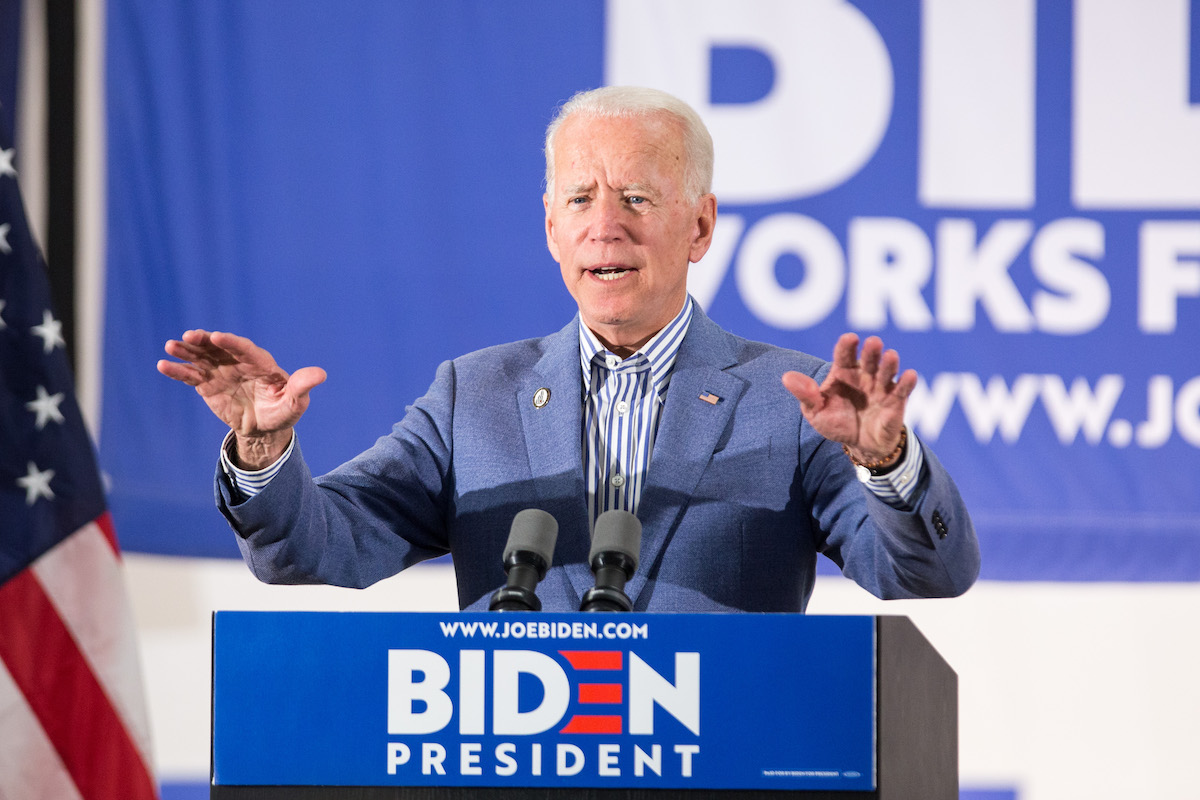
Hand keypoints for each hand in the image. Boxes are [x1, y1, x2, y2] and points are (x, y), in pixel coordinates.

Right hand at [157, 330, 325, 467]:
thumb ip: (302, 386)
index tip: (218, 337)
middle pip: (219, 348)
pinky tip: (163, 365)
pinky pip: (191, 375)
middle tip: (189, 336)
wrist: (264, 427)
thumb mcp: (295, 402)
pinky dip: (178, 371)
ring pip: (202, 357)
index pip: (245, 349)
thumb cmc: (283, 410)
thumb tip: (320, 375)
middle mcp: (238, 362)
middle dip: (205, 341)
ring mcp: (221, 371)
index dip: (232, 343)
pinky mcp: (207, 384)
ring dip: (186, 351)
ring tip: (171, 346)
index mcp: (260, 363)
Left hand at [782, 333, 915, 465]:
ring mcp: (881, 387)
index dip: (847, 346)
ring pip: (886, 371)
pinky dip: (907, 382)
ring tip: (891, 355)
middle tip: (873, 342)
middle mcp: (864, 376)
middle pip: (868, 359)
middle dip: (871, 351)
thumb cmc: (836, 422)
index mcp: (843, 373)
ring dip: (889, 363)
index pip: (844, 355)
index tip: (850, 339)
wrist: (859, 446)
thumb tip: (786, 378)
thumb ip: (805, 394)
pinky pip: (902, 390)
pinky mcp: (895, 401)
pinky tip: (909, 375)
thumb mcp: (816, 411)